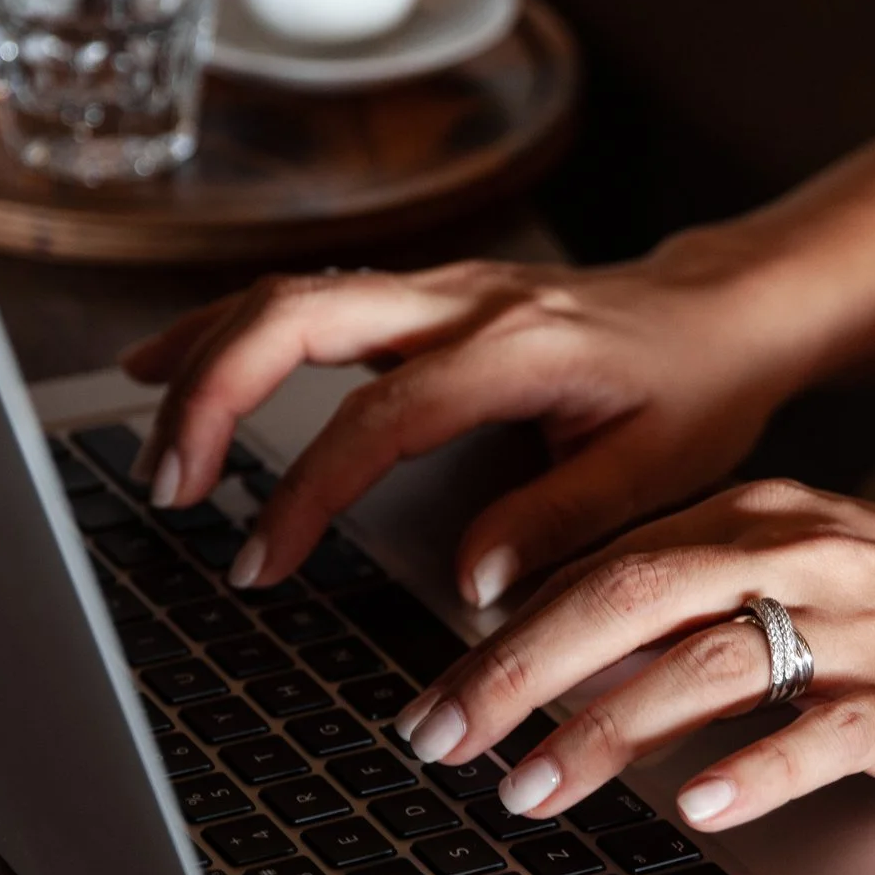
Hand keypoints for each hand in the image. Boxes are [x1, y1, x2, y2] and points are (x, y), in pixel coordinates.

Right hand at [120, 229, 815, 602]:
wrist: (721, 314)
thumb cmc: (694, 394)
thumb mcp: (657, 472)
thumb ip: (563, 523)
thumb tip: (470, 586)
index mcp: (518, 349)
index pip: (381, 417)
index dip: (308, 489)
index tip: (260, 561)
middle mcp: (464, 301)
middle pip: (300, 314)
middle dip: (214, 394)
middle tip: (167, 488)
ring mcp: (436, 288)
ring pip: (289, 293)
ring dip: (204, 360)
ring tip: (153, 448)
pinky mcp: (420, 295)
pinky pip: (306, 296)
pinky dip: (228, 330)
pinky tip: (171, 365)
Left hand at [390, 480, 874, 830]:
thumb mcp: (826, 572)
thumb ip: (716, 601)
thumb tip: (586, 664)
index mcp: (767, 517)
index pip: (609, 558)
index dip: (508, 626)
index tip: (436, 689)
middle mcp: (804, 554)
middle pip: (629, 597)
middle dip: (516, 671)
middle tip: (439, 737)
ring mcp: (865, 627)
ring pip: (705, 662)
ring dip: (602, 729)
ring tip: (528, 790)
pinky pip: (825, 732)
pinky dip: (755, 769)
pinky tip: (699, 808)